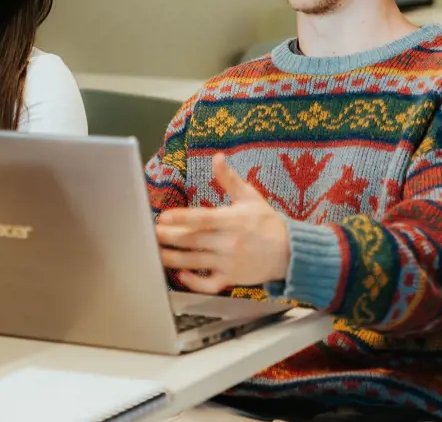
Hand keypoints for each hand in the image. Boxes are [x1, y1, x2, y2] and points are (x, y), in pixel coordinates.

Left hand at [155, 154, 290, 293]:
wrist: (290, 252)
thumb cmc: (268, 223)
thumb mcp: (250, 197)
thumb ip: (230, 179)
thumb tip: (217, 157)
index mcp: (232, 220)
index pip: (203, 219)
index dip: (181, 218)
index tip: (163, 217)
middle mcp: (229, 242)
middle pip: (193, 240)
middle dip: (169, 237)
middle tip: (151, 233)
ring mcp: (229, 262)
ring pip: (195, 262)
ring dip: (173, 258)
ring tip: (156, 252)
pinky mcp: (231, 279)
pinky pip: (208, 284)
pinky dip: (193, 282)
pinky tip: (180, 274)